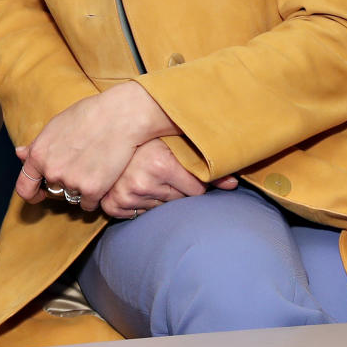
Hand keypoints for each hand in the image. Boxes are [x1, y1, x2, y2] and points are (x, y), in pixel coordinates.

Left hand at [14, 83, 177, 211]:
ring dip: (81, 188)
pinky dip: (96, 195)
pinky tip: (103, 176)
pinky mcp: (92, 190)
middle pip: (53, 189)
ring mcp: (71, 182)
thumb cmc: (89, 115)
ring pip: (73, 196)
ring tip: (94, 165)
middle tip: (80, 164)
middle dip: (64, 182)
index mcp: (39, 155)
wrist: (120, 116)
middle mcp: (52, 171)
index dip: (32, 193)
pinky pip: (89, 203)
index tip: (40, 193)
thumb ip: (37, 145)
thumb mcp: (56, 125)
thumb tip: (20, 154)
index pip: (24, 187)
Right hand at [99, 138, 237, 219]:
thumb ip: (207, 166)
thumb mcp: (177, 144)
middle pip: (178, 201)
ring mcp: (126, 194)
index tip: (181, 169)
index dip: (192, 181)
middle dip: (175, 191)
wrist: (112, 131)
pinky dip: (140, 205)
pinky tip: (137, 188)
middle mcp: (142, 180)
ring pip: (161, 209)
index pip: (196, 190)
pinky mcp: (114, 204)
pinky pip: (140, 214)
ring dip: (158, 198)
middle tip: (162, 172)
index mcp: (160, 162)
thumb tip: (234, 184)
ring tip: (148, 177)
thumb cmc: (148, 137)